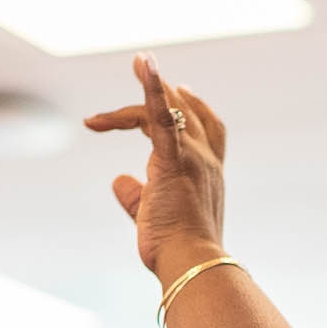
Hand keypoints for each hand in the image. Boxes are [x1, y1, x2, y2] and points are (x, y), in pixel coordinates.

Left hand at [85, 53, 228, 277]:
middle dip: (161, 90)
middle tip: (135, 74)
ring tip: (122, 82)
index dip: (192, 108)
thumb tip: (119, 180)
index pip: (206, 131)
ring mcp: (193, 159)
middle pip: (187, 111)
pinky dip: (152, 87)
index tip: (176, 90)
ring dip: (143, 90)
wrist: (191, 265)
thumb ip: (136, 196)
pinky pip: (161, 116)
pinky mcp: (173, 161)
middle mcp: (207, 161)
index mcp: (208, 175)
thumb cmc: (176, 251)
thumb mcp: (151, 217)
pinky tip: (143, 63)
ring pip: (169, 110)